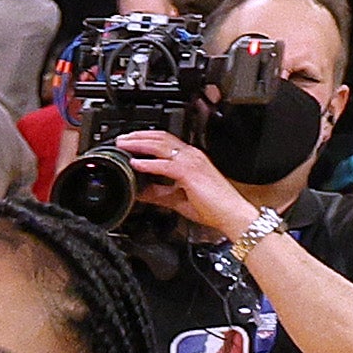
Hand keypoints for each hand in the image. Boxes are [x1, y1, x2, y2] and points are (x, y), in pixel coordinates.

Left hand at [117, 128, 257, 238]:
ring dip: (140, 144)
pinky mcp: (191, 173)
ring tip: (124, 145)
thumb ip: (158, 193)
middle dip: (139, 137)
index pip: (166, 142)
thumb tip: (140, 192)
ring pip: (162, 147)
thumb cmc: (212, 207)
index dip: (146, 139)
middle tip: (121, 139)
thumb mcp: (177, 199)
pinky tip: (135, 163)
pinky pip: (166, 166)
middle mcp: (192, 156)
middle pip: (162, 139)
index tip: (129, 142)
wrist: (231, 215)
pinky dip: (149, 164)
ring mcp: (192, 163)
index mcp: (190, 159)